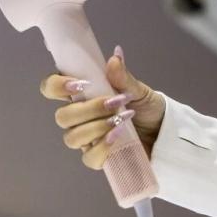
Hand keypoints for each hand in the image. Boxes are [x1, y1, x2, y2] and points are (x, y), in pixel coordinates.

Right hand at [40, 46, 164, 169]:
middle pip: (61, 117)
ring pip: (71, 138)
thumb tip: (115, 58)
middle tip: (113, 103)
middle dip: (87, 110)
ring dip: (96, 128)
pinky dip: (102, 148)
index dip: (56, 86)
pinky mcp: (98, 157)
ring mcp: (86, 139)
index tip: (79, 84)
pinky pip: (88, 158)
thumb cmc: (148, 109)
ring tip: (121, 120)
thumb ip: (123, 77)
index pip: (52, 88)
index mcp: (82, 95)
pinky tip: (117, 138)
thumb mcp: (139, 90)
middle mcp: (79, 117)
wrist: (165, 133)